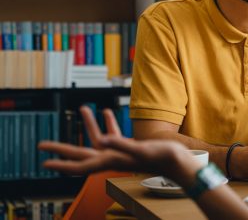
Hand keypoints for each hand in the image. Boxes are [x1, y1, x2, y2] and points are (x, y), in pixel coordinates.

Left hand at [38, 106, 200, 185]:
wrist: (179, 162)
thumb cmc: (162, 158)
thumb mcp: (140, 150)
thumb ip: (119, 144)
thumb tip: (100, 140)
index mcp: (111, 160)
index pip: (80, 164)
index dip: (61, 163)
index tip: (44, 161)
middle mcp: (112, 158)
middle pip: (81, 153)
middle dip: (62, 147)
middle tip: (43, 145)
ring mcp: (120, 153)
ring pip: (97, 140)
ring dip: (89, 125)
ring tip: (83, 108)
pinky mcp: (129, 147)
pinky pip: (113, 135)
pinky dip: (109, 124)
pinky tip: (108, 113)